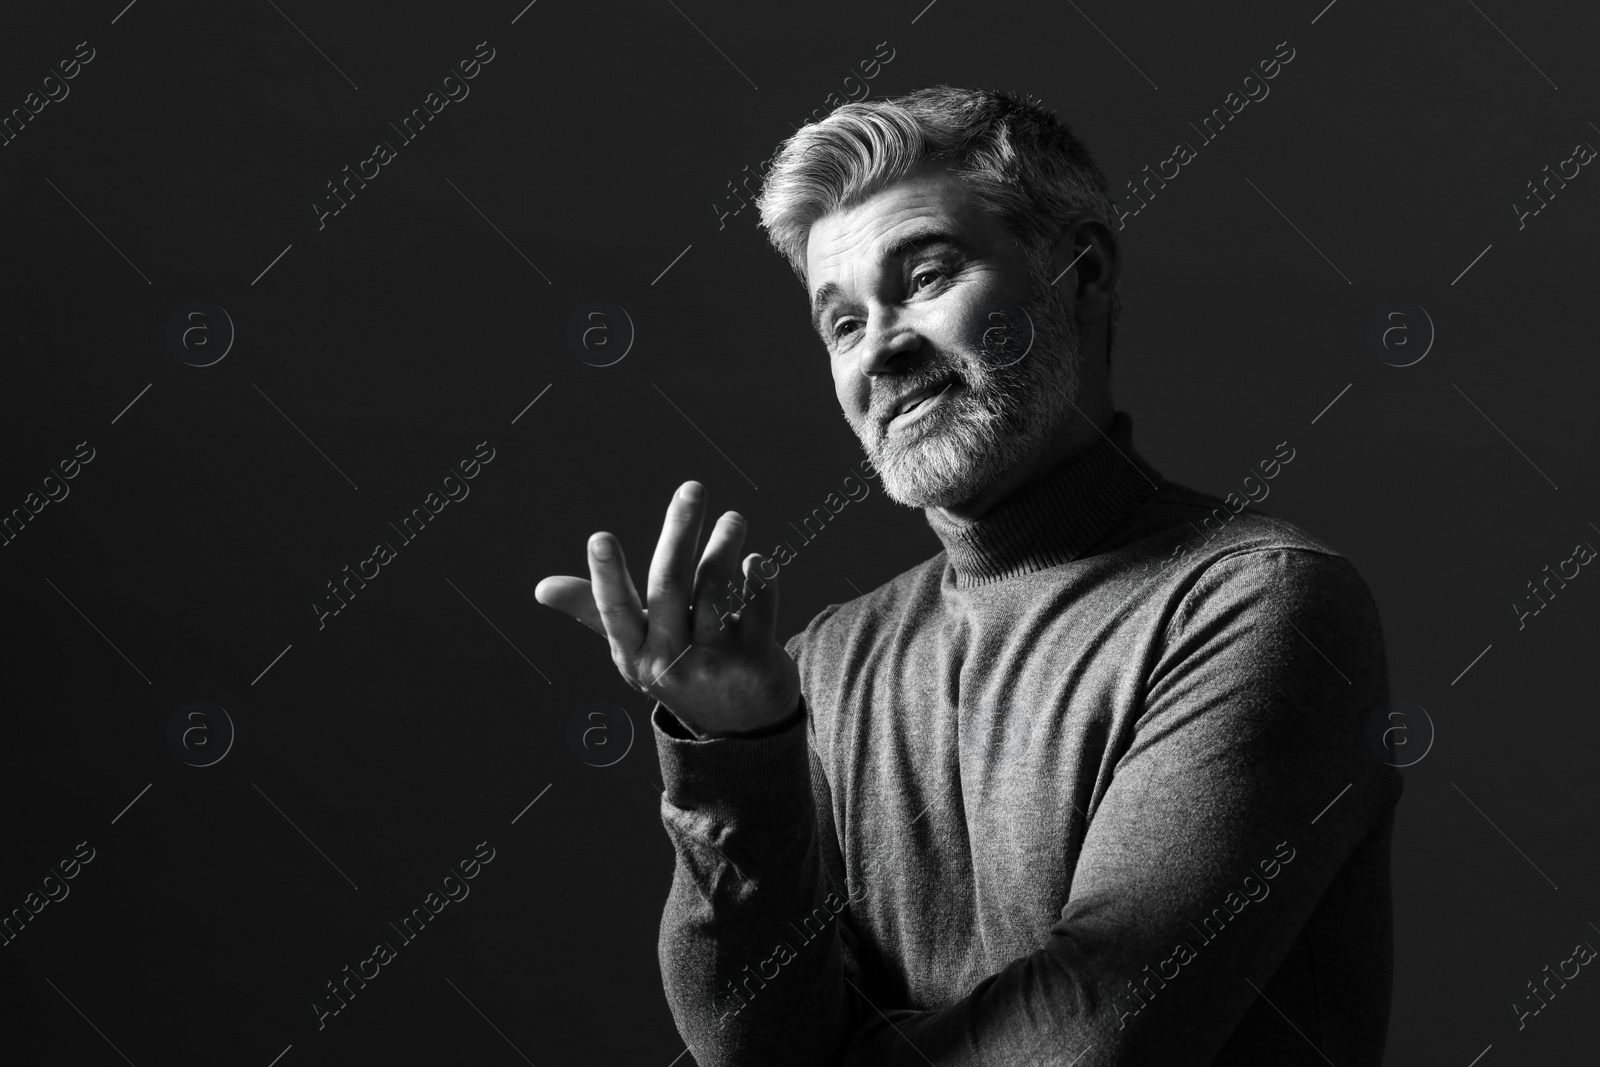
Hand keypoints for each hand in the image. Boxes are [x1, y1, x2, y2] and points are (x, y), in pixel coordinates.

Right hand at [533, 480, 800, 738]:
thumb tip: (541, 588)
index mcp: (635, 653)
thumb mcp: (634, 649)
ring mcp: (714, 662)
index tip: (600, 538)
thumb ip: (594, 611)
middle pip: (671, 585)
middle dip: (680, 530)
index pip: (614, 611)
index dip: (607, 575)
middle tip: (691, 488)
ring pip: (716, 589)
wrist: (739, 727)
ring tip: (733, 520)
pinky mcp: (755, 660)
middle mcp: (671, 659)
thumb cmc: (678, 670)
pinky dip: (759, 578)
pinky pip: (757, 606)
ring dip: (724, 545)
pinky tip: (758, 562)